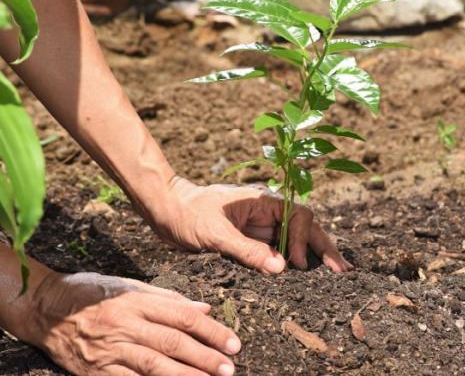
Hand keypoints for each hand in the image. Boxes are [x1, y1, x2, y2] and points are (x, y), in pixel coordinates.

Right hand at [25, 272, 240, 375]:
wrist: (45, 308)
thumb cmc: (91, 292)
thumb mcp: (130, 285)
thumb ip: (168, 298)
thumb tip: (204, 308)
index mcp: (137, 301)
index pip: (183, 317)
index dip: (211, 330)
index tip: (232, 342)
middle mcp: (125, 325)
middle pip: (173, 343)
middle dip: (205, 357)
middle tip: (229, 367)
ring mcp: (110, 351)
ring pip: (154, 366)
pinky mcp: (96, 372)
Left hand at [153, 177, 352, 273]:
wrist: (168, 212)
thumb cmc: (188, 214)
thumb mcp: (215, 233)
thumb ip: (247, 250)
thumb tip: (281, 268)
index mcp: (263, 201)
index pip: (298, 216)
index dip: (302, 239)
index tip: (294, 263)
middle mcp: (268, 212)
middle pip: (305, 226)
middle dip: (324, 247)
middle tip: (343, 270)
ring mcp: (263, 226)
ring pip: (297, 238)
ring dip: (315, 254)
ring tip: (336, 272)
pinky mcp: (254, 240)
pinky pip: (280, 250)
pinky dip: (295, 261)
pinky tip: (308, 274)